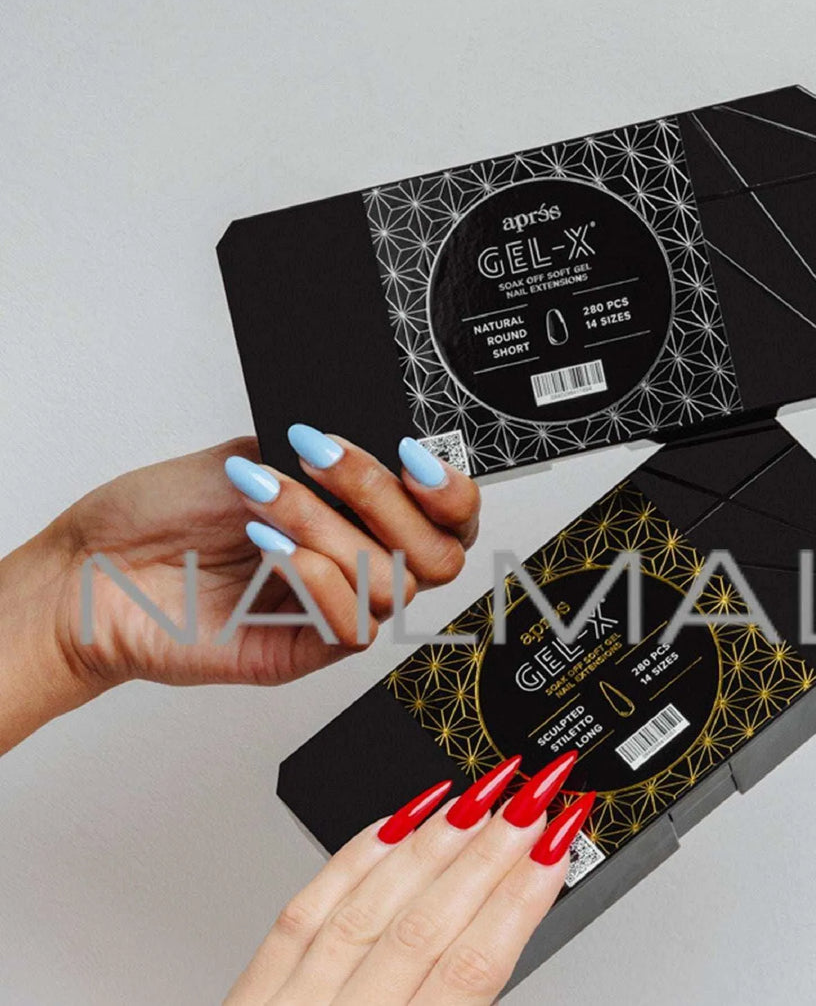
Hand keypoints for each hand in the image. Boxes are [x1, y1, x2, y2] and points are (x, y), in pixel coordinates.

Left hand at [0, 426, 479, 750]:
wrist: (94, 569)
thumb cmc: (162, 514)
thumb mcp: (253, 453)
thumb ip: (324, 450)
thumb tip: (380, 437)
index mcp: (355, 516)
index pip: (447, 517)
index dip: (450, 490)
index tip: (412, 456)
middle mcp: (354, 563)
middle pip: (440, 554)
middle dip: (385, 497)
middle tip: (325, 460)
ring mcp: (333, 609)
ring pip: (394, 583)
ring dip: (330, 527)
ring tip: (265, 499)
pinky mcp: (306, 650)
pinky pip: (355, 625)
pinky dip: (317, 576)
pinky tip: (268, 547)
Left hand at [227, 752, 593, 1005]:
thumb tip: (504, 953)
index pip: (471, 971)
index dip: (522, 899)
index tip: (559, 845)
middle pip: (427, 926)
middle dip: (492, 851)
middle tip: (537, 795)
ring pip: (371, 906)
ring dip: (435, 842)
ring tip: (483, 794)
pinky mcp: (249, 996)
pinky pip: (307, 909)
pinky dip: (355, 858)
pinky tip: (393, 821)